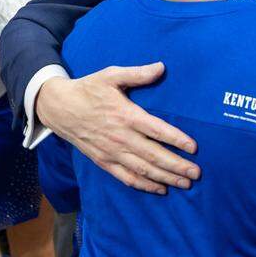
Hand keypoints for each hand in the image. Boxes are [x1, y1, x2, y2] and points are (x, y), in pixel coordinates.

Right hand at [35, 65, 200, 194]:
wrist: (59, 108)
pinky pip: (126, 177)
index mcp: (126, 115)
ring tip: (185, 184)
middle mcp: (121, 137)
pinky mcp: (103, 161)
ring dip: (165, 178)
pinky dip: (144, 185)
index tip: (194, 148)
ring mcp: (112, 152)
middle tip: (196, 174)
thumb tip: (162, 67)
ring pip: (143, 170)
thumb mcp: (111, 75)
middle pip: (154, 155)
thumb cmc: (89, 89)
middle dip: (177, 166)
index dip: (177, 140)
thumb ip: (137, 73)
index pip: (157, 130)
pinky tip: (159, 189)